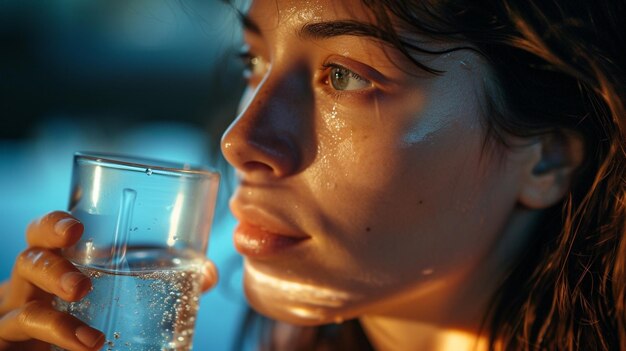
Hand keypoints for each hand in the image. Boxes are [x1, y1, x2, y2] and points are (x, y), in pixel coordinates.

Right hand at [0, 211, 218, 350]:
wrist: (56, 350)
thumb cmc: (93, 308)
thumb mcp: (126, 289)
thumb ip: (170, 277)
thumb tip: (209, 274)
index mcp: (61, 258)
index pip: (46, 231)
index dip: (53, 224)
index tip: (74, 229)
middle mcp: (34, 281)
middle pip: (28, 259)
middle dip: (52, 267)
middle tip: (81, 285)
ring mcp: (19, 311)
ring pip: (22, 304)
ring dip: (56, 319)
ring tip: (90, 333)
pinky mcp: (14, 341)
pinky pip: (21, 335)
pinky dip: (57, 340)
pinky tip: (86, 346)